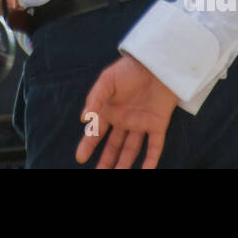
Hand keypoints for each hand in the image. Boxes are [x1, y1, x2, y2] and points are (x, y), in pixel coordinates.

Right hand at [76, 53, 179, 169]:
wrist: (156, 62)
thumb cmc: (129, 69)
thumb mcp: (107, 81)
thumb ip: (95, 99)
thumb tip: (84, 120)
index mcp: (110, 110)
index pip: (97, 132)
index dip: (88, 145)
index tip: (80, 158)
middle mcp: (124, 120)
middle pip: (113, 146)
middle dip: (106, 161)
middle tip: (98, 174)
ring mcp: (141, 124)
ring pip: (131, 149)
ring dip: (125, 164)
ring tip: (117, 175)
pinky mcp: (157, 124)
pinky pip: (154, 146)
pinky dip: (150, 160)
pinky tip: (145, 171)